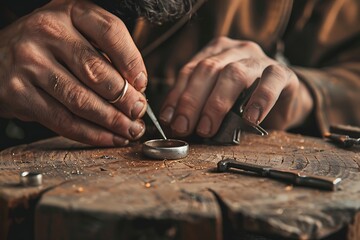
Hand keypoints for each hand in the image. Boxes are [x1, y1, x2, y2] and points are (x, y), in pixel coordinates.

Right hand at [0, 0, 147, 145]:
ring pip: (80, 100)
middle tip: (139, 112)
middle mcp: (47, 32)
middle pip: (96, 70)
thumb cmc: (47, 46)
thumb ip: (104, 53)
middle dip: (125, 98)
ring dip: (111, 120)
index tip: (142, 83)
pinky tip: (109, 137)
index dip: (132, 61)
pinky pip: (63, 120)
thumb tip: (135, 89)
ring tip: (130, 129)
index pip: (110, 31)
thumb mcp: (75, 33)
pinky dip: (91, 134)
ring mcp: (29, 62)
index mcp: (69, 12)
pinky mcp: (18, 92)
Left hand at [160, 37, 313, 136]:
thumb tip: (173, 124)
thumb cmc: (245, 102)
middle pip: (208, 70)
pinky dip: (259, 100)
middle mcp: (236, 51)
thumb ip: (198, 106)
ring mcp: (260, 59)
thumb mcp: (216, 102)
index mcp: (215, 53)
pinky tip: (250, 119)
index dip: (177, 95)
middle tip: (185, 127)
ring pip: (234, 73)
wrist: (284, 100)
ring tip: (208, 128)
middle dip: (192, 101)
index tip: (169, 120)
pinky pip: (271, 81)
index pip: (189, 70)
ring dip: (217, 103)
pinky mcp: (283, 73)